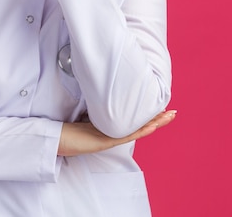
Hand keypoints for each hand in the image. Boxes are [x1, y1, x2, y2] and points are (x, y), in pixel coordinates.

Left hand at [57, 109, 175, 156]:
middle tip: (173, 112)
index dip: (149, 114)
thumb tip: (105, 89)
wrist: (58, 141)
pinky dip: (140, 130)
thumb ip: (98, 105)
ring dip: (154, 123)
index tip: (162, 106)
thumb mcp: (87, 112)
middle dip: (158, 118)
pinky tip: (151, 125)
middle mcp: (114, 134)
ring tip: (168, 117)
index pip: (135, 120)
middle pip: (141, 125)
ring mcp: (111, 139)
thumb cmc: (69, 129)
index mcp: (112, 128)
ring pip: (138, 130)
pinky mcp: (105, 142)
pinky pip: (126, 135)